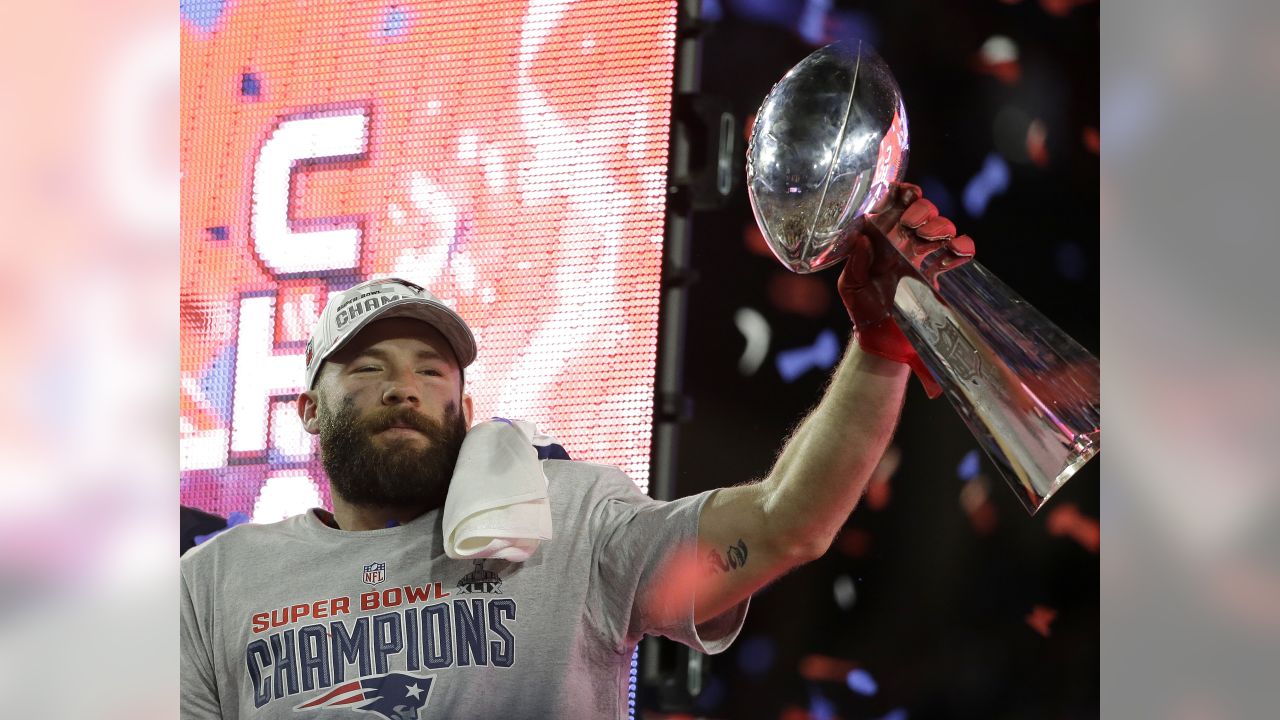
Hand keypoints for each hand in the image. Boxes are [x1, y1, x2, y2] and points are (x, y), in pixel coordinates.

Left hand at [837, 183, 974, 398]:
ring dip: (940, 225)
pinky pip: (958, 252)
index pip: (894, 205)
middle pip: (923, 210)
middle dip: (922, 210)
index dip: (902, 193)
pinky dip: (962, 246)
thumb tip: (863, 238)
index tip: (906, 193)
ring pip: (942, 226)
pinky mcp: (940, 274)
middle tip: (912, 225)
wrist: (884, 341)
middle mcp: (903, 243)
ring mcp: (924, 257)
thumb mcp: (851, 287)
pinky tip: (956, 251)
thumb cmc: (863, 312)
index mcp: (880, 240)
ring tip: (928, 238)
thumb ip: (856, 263)